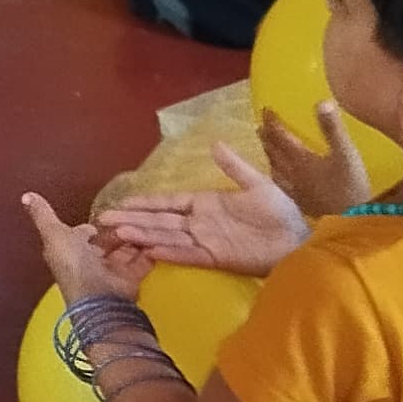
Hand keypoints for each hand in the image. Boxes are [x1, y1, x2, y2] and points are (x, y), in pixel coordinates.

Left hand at [18, 190, 137, 305]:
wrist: (100, 297)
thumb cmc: (73, 264)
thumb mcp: (54, 234)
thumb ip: (43, 215)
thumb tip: (26, 196)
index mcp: (69, 250)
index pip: (82, 234)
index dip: (91, 226)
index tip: (106, 213)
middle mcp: (89, 261)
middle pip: (106, 241)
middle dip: (117, 228)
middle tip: (132, 212)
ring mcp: (111, 271)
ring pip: (125, 249)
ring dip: (134, 235)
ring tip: (147, 219)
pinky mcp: (131, 278)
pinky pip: (142, 261)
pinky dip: (149, 250)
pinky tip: (158, 236)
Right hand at [93, 148, 310, 281]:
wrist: (299, 241)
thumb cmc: (280, 213)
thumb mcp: (258, 184)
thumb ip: (234, 167)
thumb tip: (214, 142)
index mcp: (205, 203)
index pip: (168, 202)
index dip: (145, 202)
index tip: (121, 203)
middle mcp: (199, 223)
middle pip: (160, 220)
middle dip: (133, 219)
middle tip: (103, 220)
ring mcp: (205, 241)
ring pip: (167, 237)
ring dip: (144, 234)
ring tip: (119, 233)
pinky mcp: (216, 258)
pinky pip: (187, 254)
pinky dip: (169, 252)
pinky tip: (150, 249)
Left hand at [257, 96, 374, 216]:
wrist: (352, 221)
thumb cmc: (350, 185)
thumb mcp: (345, 153)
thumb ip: (332, 128)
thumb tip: (322, 102)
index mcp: (301, 159)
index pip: (280, 136)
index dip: (272, 122)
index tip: (265, 110)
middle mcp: (292, 173)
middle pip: (274, 152)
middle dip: (267, 137)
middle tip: (261, 126)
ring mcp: (296, 189)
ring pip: (276, 168)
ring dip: (270, 154)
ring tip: (266, 146)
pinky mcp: (302, 202)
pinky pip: (283, 184)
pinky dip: (278, 174)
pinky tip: (281, 177)